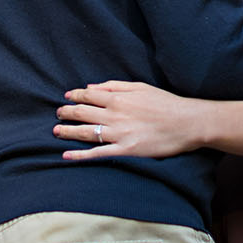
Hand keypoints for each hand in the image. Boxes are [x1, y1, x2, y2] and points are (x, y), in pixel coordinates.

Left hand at [54, 80, 203, 159]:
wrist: (187, 123)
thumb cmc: (165, 102)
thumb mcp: (140, 87)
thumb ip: (113, 86)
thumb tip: (91, 87)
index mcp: (118, 98)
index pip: (87, 96)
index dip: (74, 97)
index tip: (66, 98)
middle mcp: (114, 115)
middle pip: (82, 113)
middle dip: (66, 113)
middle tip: (57, 114)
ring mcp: (119, 134)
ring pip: (85, 132)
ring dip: (67, 131)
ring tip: (56, 131)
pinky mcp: (126, 150)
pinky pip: (98, 153)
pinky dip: (80, 155)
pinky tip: (67, 155)